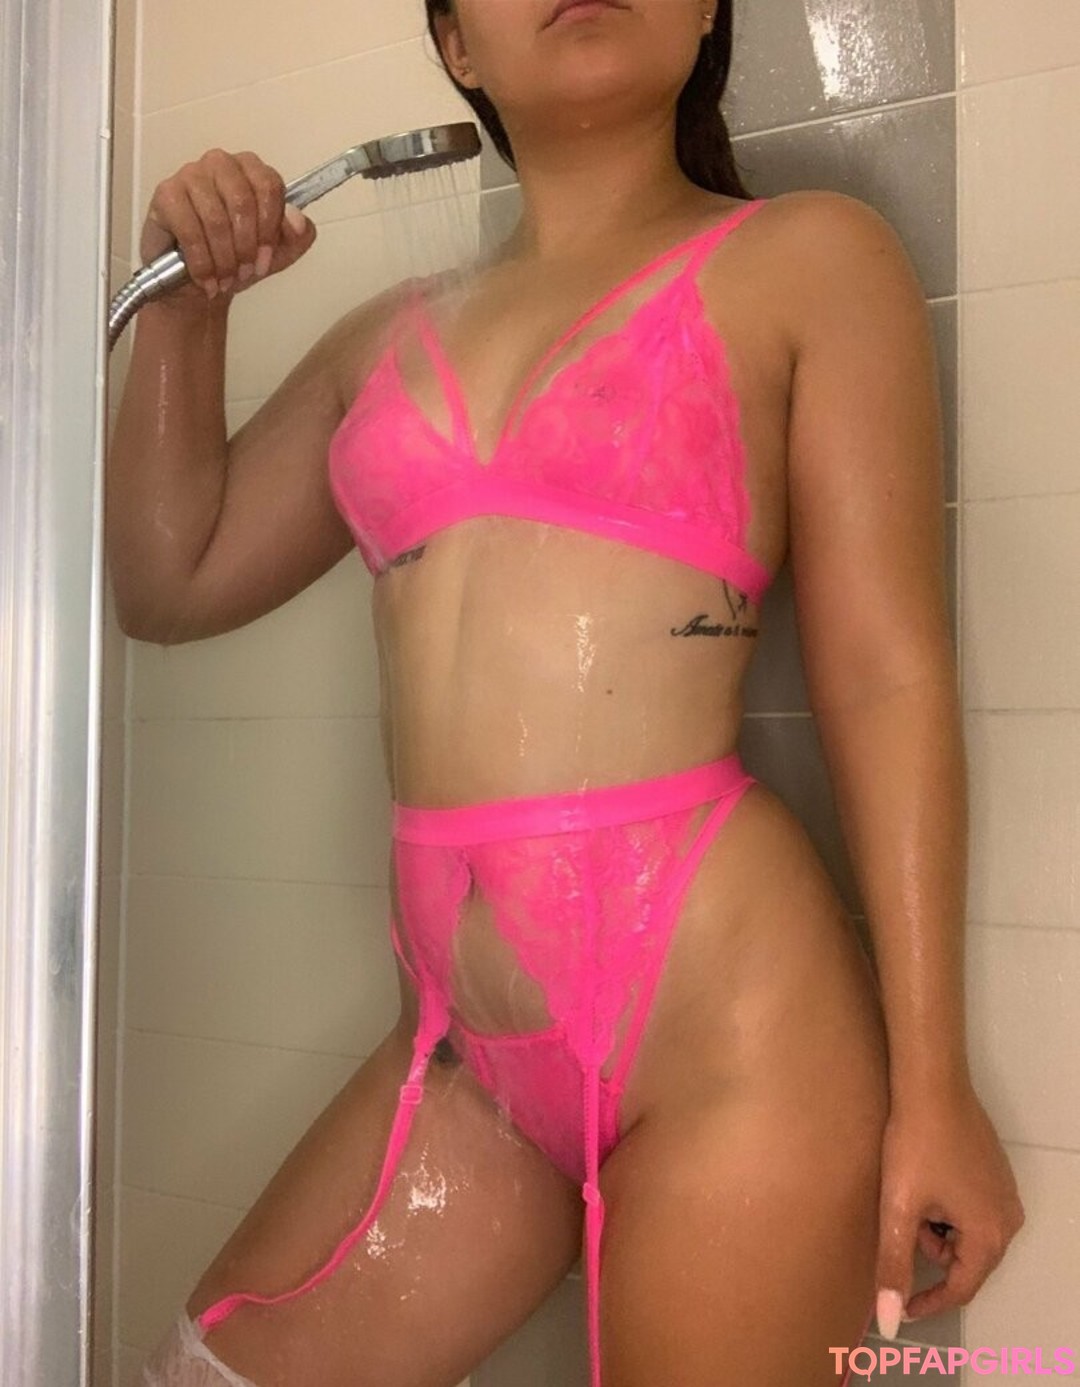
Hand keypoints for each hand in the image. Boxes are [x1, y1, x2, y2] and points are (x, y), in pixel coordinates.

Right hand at [139, 147, 317, 303]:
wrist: (198, 281)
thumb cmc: (236, 258)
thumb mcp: (277, 253)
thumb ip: (297, 236)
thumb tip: (297, 220)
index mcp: (251, 170)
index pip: (269, 187)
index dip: (270, 229)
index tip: (265, 260)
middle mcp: (221, 164)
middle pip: (243, 201)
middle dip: (246, 246)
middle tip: (245, 272)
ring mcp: (191, 174)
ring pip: (216, 218)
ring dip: (224, 259)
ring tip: (225, 279)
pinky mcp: (166, 193)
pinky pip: (189, 228)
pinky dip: (201, 261)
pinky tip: (205, 278)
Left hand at [874, 1081, 1024, 1334]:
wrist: (932, 1084)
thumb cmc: (914, 1145)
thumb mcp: (899, 1208)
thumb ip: (895, 1266)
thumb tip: (890, 1321)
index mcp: (989, 1236)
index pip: (960, 1289)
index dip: (927, 1301)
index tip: (898, 1304)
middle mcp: (1008, 1220)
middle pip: (966, 1261)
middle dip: (930, 1253)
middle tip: (899, 1226)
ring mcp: (1006, 1193)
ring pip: (967, 1235)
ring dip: (936, 1230)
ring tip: (908, 1199)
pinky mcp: (996, 1172)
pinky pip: (972, 1210)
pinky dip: (946, 1209)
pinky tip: (923, 1183)